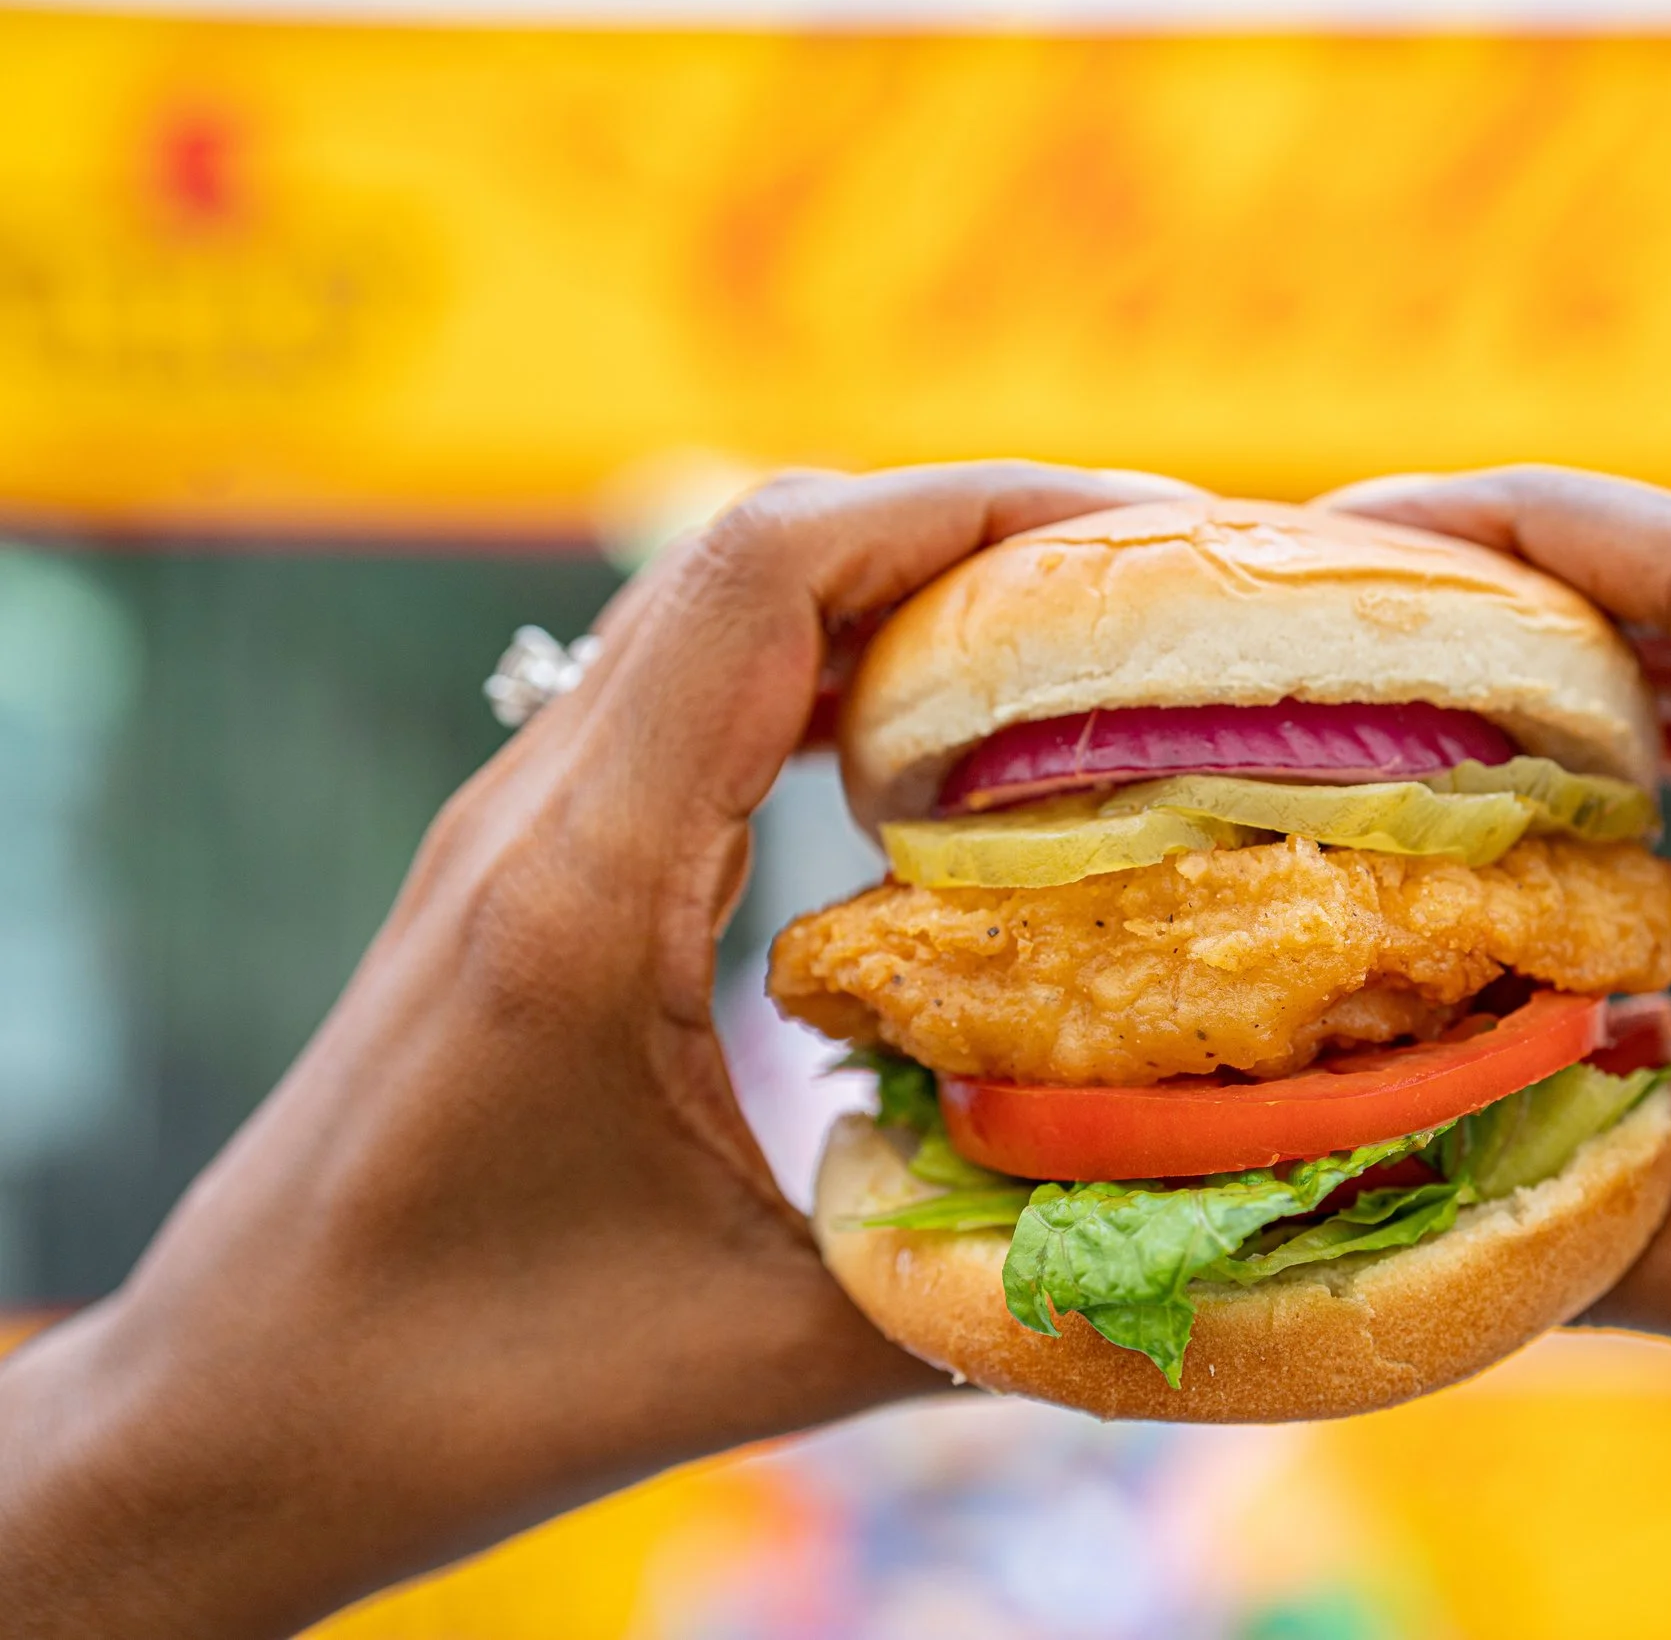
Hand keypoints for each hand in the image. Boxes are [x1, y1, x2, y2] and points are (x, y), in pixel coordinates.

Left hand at [0, 462, 1200, 1639]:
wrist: (247, 1404)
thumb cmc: (465, 1385)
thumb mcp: (753, 1351)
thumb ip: (966, 1281)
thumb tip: (1179, 1213)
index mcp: (583, 879)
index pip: (769, 573)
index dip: (968, 509)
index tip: (1142, 537)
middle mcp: (542, 807)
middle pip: (760, 550)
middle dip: (971, 529)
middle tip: (1151, 584)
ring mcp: (526, 822)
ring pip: (725, 610)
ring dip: (902, 592)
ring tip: (1077, 643)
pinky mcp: (533, 863)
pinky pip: (699, 697)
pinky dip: (837, 676)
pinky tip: (941, 754)